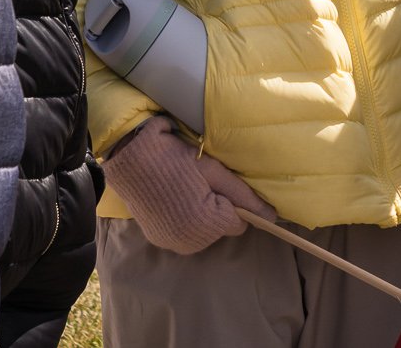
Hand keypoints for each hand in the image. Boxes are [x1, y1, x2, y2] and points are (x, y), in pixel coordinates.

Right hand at [100, 116, 276, 253]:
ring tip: (183, 188)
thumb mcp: (212, 170)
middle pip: (222, 227)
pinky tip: (172, 198)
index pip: (241, 221)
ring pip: (205, 232)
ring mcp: (173, 243)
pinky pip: (185, 233)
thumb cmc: (173, 158)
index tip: (215, 181)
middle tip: (197, 181)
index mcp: (207, 224)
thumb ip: (243, 195)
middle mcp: (190, 242)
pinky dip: (184, 219)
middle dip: (217, 207)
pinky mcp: (159, 239)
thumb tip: (272, 216)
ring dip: (201, 214)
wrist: (128, 159)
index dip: (232, 199)